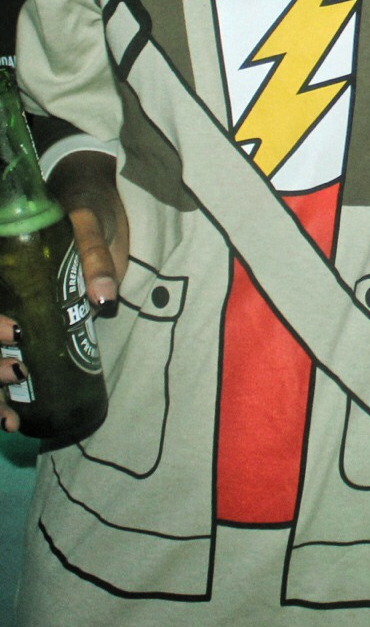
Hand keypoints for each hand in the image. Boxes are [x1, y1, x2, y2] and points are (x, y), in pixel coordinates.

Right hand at [2, 152, 126, 433]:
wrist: (99, 207)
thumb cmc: (88, 211)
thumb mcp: (88, 225)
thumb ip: (93, 256)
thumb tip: (102, 299)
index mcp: (5, 270)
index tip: (11, 335)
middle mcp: (5, 296)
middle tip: (17, 375)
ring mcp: (18, 315)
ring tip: (9, 415)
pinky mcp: (40, 331)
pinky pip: (15, 367)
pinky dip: (8, 397)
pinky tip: (12, 419)